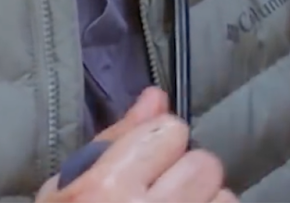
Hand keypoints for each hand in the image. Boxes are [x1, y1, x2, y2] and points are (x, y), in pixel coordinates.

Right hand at [35, 88, 235, 202]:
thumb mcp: (66, 191)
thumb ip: (113, 140)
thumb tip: (155, 96)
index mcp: (108, 188)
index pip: (172, 130)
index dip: (158, 148)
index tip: (141, 169)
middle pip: (205, 164)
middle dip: (185, 178)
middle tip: (158, 201)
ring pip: (223, 198)